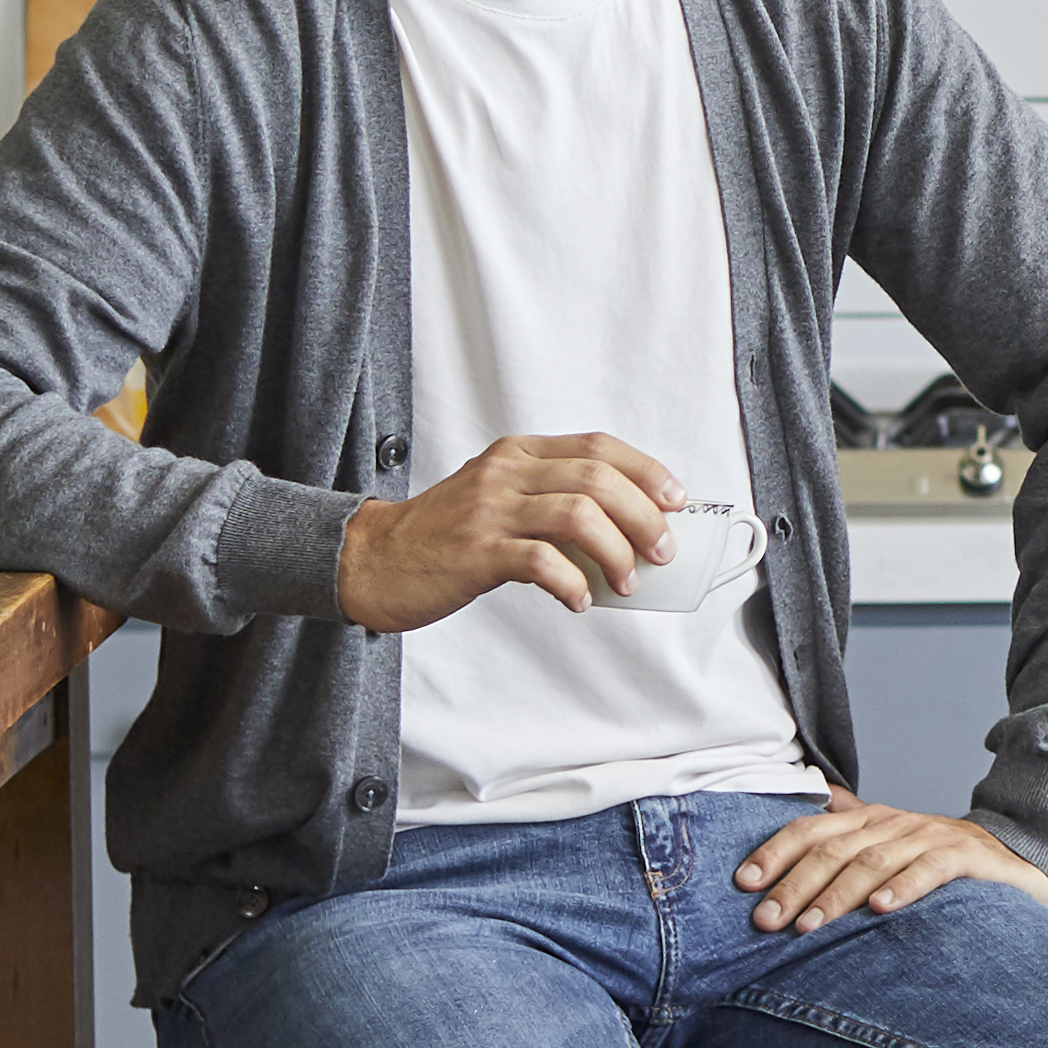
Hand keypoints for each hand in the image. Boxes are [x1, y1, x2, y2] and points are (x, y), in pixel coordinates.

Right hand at [335, 432, 688, 630]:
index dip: (646, 471)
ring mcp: (489, 510)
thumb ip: (550, 503)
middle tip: (660, 552)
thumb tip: (623, 532)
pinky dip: (572, 583)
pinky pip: (540, 561)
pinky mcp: (474, 552)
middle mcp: (506, 473)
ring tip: (625, 582)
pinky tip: (579, 600)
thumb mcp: (498, 499)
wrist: (372, 560)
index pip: (598, 446)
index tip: (675, 500)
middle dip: (643, 517)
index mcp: (517, 454)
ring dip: (616, 552)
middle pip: (598, 478)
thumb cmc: (441, 536)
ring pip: (578, 515)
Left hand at [736, 796, 1047, 933]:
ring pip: (874, 861)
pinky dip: (905, 887)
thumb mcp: (888, 849)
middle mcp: (895, 824)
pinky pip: (932, 869)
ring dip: (837, 894)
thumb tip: (795, 829)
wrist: (1017, 858)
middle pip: (835, 849)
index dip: (776, 852)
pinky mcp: (967, 857)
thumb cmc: (940, 862)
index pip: (812, 830)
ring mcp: (931, 837)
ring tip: (808, 926)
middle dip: (795, 884)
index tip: (744, 883)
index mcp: (869, 821)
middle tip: (766, 920)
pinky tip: (881, 909)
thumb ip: (844, 840)